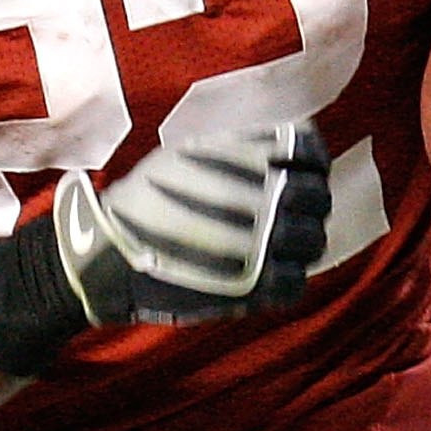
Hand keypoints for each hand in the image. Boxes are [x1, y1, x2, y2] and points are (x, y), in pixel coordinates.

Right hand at [53, 122, 330, 325]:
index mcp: (248, 158)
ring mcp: (263, 242)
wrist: (112, 250)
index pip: (308, 150)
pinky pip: (296, 283)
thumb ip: (239, 144)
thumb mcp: (189, 150)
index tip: (305, 169)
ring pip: (312, 240)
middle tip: (291, 213)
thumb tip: (284, 144)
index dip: (313, 160)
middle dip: (309, 204)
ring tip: (281, 245)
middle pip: (317, 197)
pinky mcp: (255, 286)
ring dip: (302, 242)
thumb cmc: (147, 197)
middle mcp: (263, 196)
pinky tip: (272, 274)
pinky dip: (289, 279)